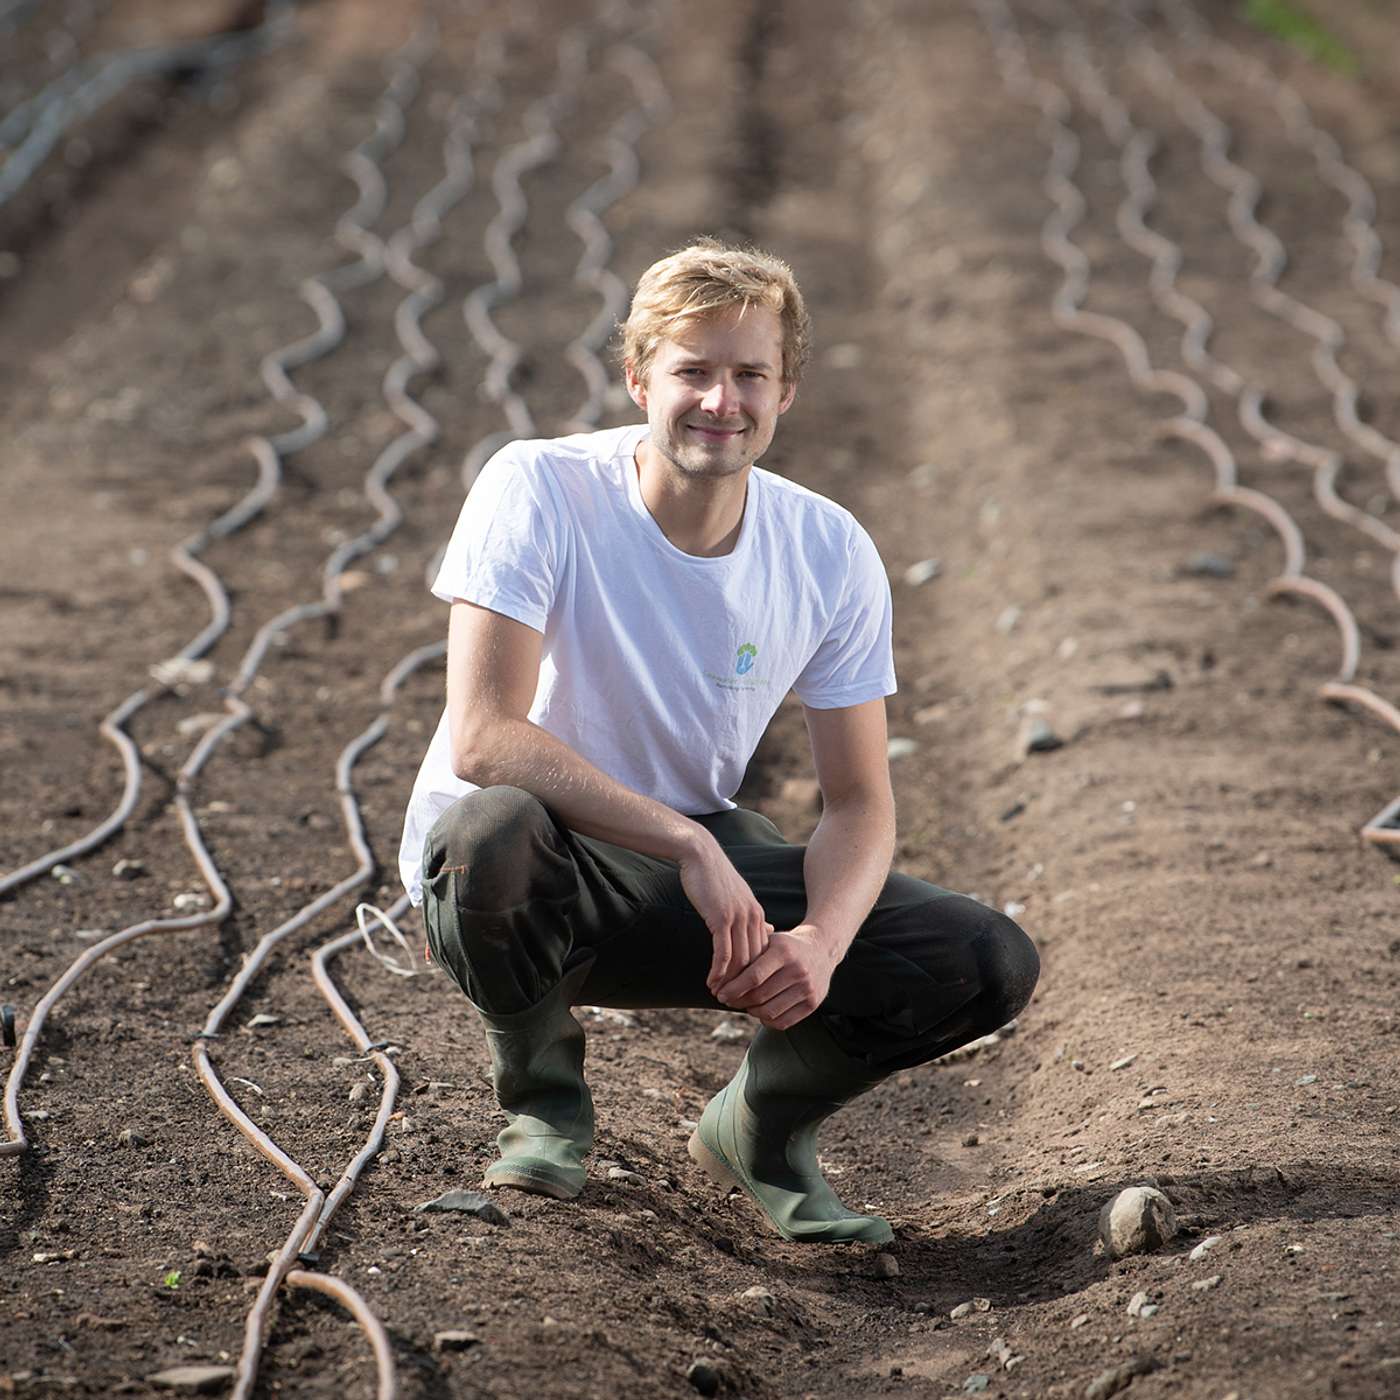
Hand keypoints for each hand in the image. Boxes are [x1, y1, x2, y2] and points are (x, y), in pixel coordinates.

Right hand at [677, 836, 772, 995]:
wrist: (700, 855)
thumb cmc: (715, 877)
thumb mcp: (739, 897)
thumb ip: (752, 916)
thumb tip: (769, 930)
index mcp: (758, 914)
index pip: (763, 953)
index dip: (756, 974)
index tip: (747, 990)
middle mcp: (753, 917)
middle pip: (755, 961)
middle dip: (746, 983)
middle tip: (736, 1001)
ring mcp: (738, 918)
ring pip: (740, 960)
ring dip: (730, 982)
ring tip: (720, 996)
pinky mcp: (721, 918)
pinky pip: (723, 953)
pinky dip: (718, 971)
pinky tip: (711, 982)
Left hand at [713, 924, 839, 1030]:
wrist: (822, 949)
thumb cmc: (787, 946)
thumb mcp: (771, 940)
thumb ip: (749, 954)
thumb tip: (720, 977)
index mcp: (784, 952)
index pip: (753, 976)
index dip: (734, 988)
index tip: (720, 993)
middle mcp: (798, 970)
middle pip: (760, 996)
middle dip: (738, 1001)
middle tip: (727, 1001)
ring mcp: (807, 988)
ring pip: (770, 1011)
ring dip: (751, 1011)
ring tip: (744, 1005)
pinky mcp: (813, 1003)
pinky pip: (783, 1022)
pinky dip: (767, 1020)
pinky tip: (761, 1012)